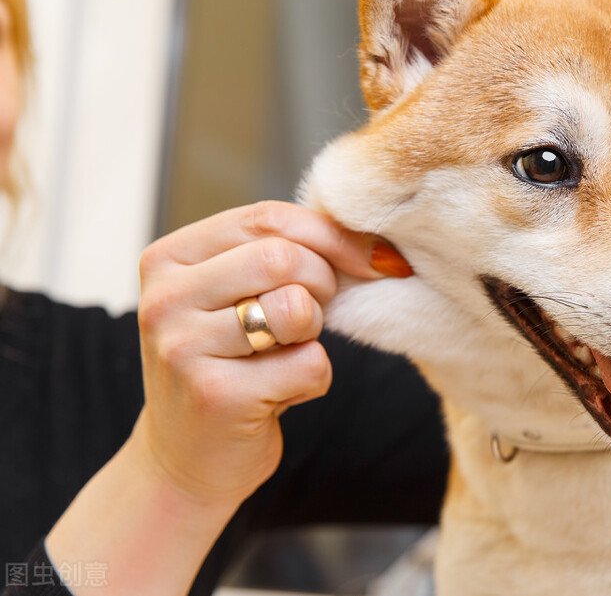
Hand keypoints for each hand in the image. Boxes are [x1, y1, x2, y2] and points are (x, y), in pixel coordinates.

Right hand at [132, 200, 410, 506]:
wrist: (186, 459)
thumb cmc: (229, 365)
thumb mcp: (241, 295)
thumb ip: (286, 255)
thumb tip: (377, 246)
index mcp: (168, 258)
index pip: (266, 218)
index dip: (329, 235)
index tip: (368, 260)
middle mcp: (164, 299)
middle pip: (283, 258)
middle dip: (322, 284)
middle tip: (314, 318)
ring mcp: (183, 348)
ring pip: (296, 308)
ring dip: (312, 333)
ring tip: (284, 353)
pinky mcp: (216, 397)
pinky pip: (308, 364)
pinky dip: (314, 380)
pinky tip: (279, 395)